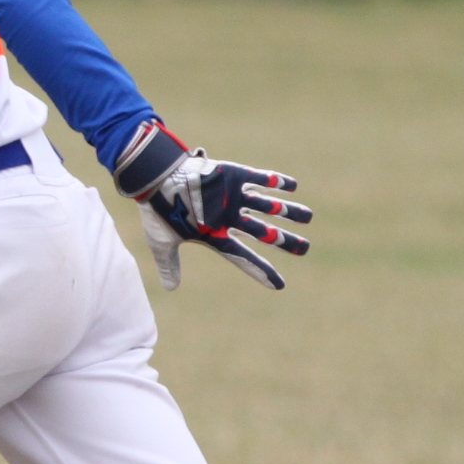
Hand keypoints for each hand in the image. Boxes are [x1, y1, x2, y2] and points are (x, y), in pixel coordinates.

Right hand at [111, 122, 313, 291]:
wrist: (155, 176)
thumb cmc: (158, 209)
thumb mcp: (162, 241)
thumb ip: (169, 264)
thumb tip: (170, 288)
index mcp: (214, 234)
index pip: (242, 256)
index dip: (261, 270)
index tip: (280, 286)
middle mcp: (228, 217)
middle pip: (263, 231)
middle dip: (285, 240)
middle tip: (305, 249)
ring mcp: (232, 196)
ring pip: (267, 206)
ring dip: (288, 211)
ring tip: (308, 217)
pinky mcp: (232, 175)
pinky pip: (259, 179)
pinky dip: (276, 182)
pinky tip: (292, 186)